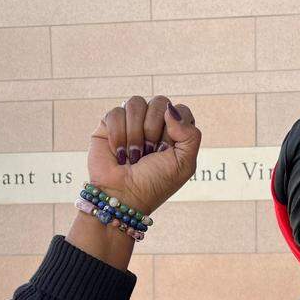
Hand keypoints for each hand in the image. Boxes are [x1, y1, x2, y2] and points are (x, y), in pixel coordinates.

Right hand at [87, 95, 201, 215]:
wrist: (123, 196)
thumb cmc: (154, 183)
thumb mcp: (184, 164)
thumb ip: (191, 134)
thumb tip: (171, 109)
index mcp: (174, 131)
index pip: (180, 110)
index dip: (175, 129)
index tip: (166, 151)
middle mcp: (153, 123)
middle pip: (159, 102)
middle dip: (153, 130)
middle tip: (149, 154)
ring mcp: (131, 121)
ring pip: (136, 103)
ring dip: (135, 134)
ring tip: (133, 156)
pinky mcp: (109, 124)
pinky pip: (116, 112)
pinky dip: (118, 136)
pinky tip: (118, 153)